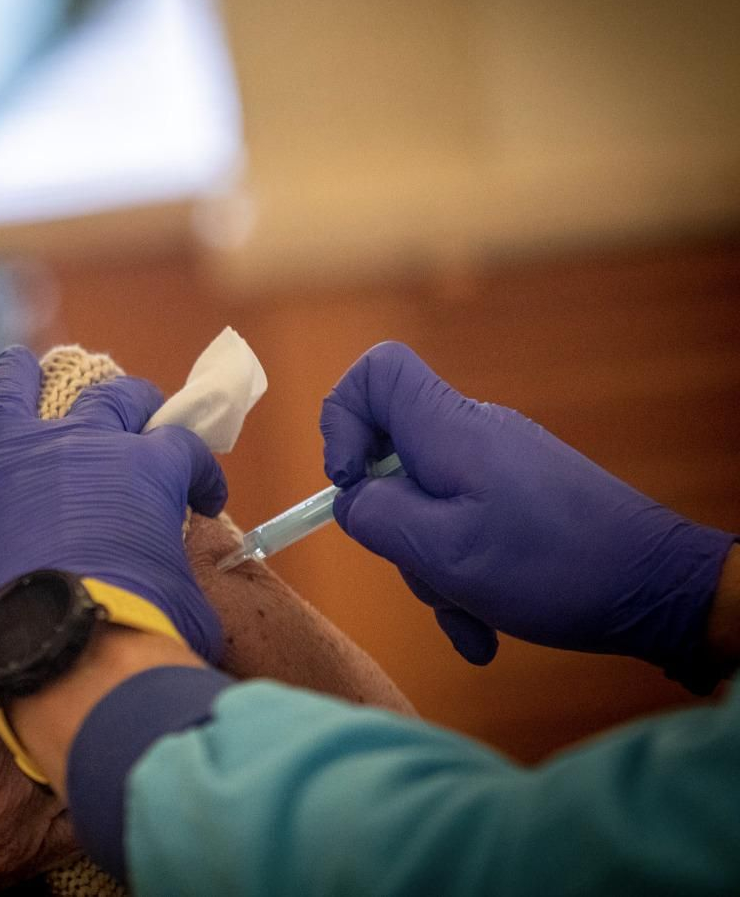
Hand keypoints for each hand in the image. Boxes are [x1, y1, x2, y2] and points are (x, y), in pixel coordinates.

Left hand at [0, 346, 228, 702]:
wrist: (60, 653)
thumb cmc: (138, 632)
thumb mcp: (186, 598)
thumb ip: (176, 570)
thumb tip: (172, 584)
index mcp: (145, 470)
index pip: (182, 447)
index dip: (199, 469)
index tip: (203, 497)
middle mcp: (79, 446)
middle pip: (107, 399)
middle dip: (128, 400)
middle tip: (132, 408)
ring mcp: (10, 460)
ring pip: (9, 393)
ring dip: (16, 375)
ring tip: (17, 365)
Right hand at [0, 605, 74, 895]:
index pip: (27, 645)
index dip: (37, 629)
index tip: (37, 620)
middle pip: (65, 696)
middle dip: (67, 675)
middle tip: (62, 661)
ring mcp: (11, 812)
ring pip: (82, 751)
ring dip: (81, 724)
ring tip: (70, 706)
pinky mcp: (20, 855)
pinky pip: (80, 815)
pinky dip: (83, 785)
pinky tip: (66, 765)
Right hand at [321, 341, 735, 674]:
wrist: (662, 589)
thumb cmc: (555, 567)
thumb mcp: (444, 553)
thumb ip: (377, 518)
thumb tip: (351, 501)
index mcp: (450, 431)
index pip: (375, 373)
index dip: (341, 419)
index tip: (349, 483)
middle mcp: (473, 436)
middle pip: (392, 456)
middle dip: (393, 526)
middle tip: (424, 569)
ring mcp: (499, 468)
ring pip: (428, 506)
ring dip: (434, 569)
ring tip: (470, 618)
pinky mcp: (522, 500)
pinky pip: (465, 529)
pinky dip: (465, 578)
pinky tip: (486, 629)